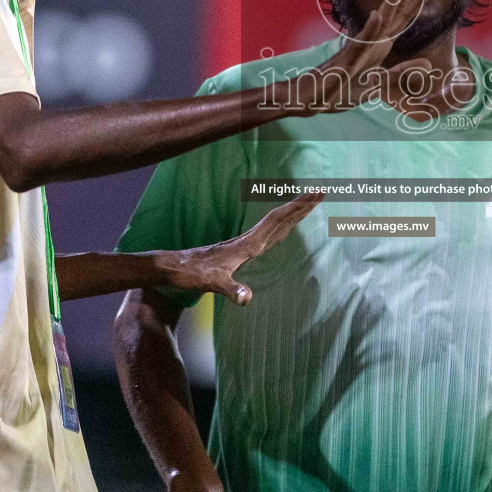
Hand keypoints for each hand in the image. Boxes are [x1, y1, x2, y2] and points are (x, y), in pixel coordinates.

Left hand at [168, 192, 323, 304]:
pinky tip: (282, 229)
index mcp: (247, 244)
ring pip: (273, 224)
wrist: (172, 269)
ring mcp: (243, 244)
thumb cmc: (191, 275)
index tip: (314, 195)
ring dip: (291, 214)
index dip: (296, 208)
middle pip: (278, 218)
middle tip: (319, 193)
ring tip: (307, 205)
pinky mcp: (239, 250)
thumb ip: (231, 290)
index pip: (276, 221)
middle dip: (299, 206)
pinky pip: (266, 233)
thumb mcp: (213, 284)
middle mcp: (247, 240)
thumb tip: (248, 298)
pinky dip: (280, 227)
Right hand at [296, 0, 436, 112]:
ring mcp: (361, 47)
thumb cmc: (344, 88)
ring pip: (379, 22)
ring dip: (389, 1)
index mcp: (382, 43)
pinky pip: (361, 42)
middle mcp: (373, 40)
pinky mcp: (348, 58)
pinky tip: (377, 15)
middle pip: (395, 11)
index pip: (404, 17)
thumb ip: (403, 72)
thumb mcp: (380, 83)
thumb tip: (427, 64)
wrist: (315, 98)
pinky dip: (370, 29)